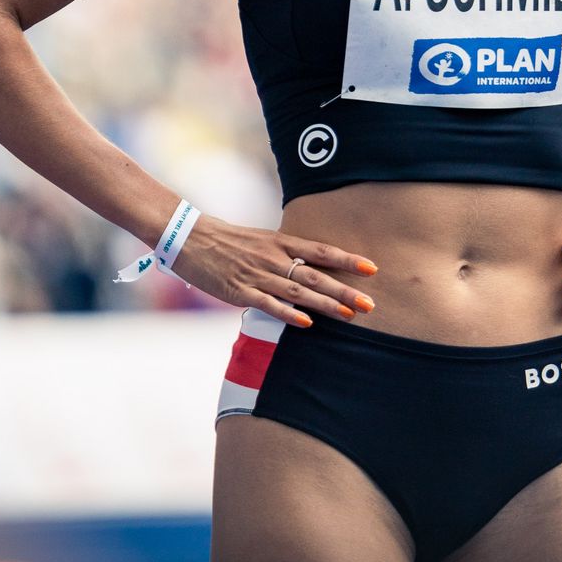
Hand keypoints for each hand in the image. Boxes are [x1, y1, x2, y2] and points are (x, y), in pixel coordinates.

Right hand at [171, 216, 377, 328]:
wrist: (190, 238)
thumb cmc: (229, 240)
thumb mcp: (262, 239)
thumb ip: (286, 252)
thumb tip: (312, 266)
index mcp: (281, 241)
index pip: (322, 251)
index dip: (348, 260)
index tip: (372, 269)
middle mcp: (274, 257)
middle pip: (316, 275)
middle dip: (345, 290)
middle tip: (370, 303)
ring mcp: (258, 275)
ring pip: (298, 291)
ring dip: (326, 304)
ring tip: (349, 314)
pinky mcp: (239, 291)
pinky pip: (269, 304)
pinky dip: (289, 314)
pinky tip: (307, 324)